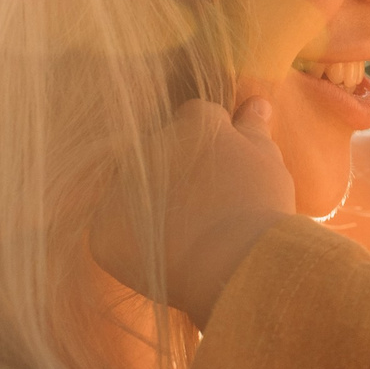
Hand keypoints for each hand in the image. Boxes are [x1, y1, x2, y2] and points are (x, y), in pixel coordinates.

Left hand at [91, 98, 298, 325]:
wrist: (236, 265)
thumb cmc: (259, 209)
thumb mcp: (267, 162)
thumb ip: (253, 129)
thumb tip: (256, 103)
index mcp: (193, 121)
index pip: (196, 119)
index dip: (213, 148)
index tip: (227, 175)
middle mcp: (149, 142)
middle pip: (160, 151)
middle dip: (177, 171)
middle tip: (207, 208)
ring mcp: (121, 184)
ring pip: (133, 189)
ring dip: (151, 204)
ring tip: (188, 235)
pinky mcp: (102, 227)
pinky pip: (114, 228)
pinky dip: (133, 240)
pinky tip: (165, 253)